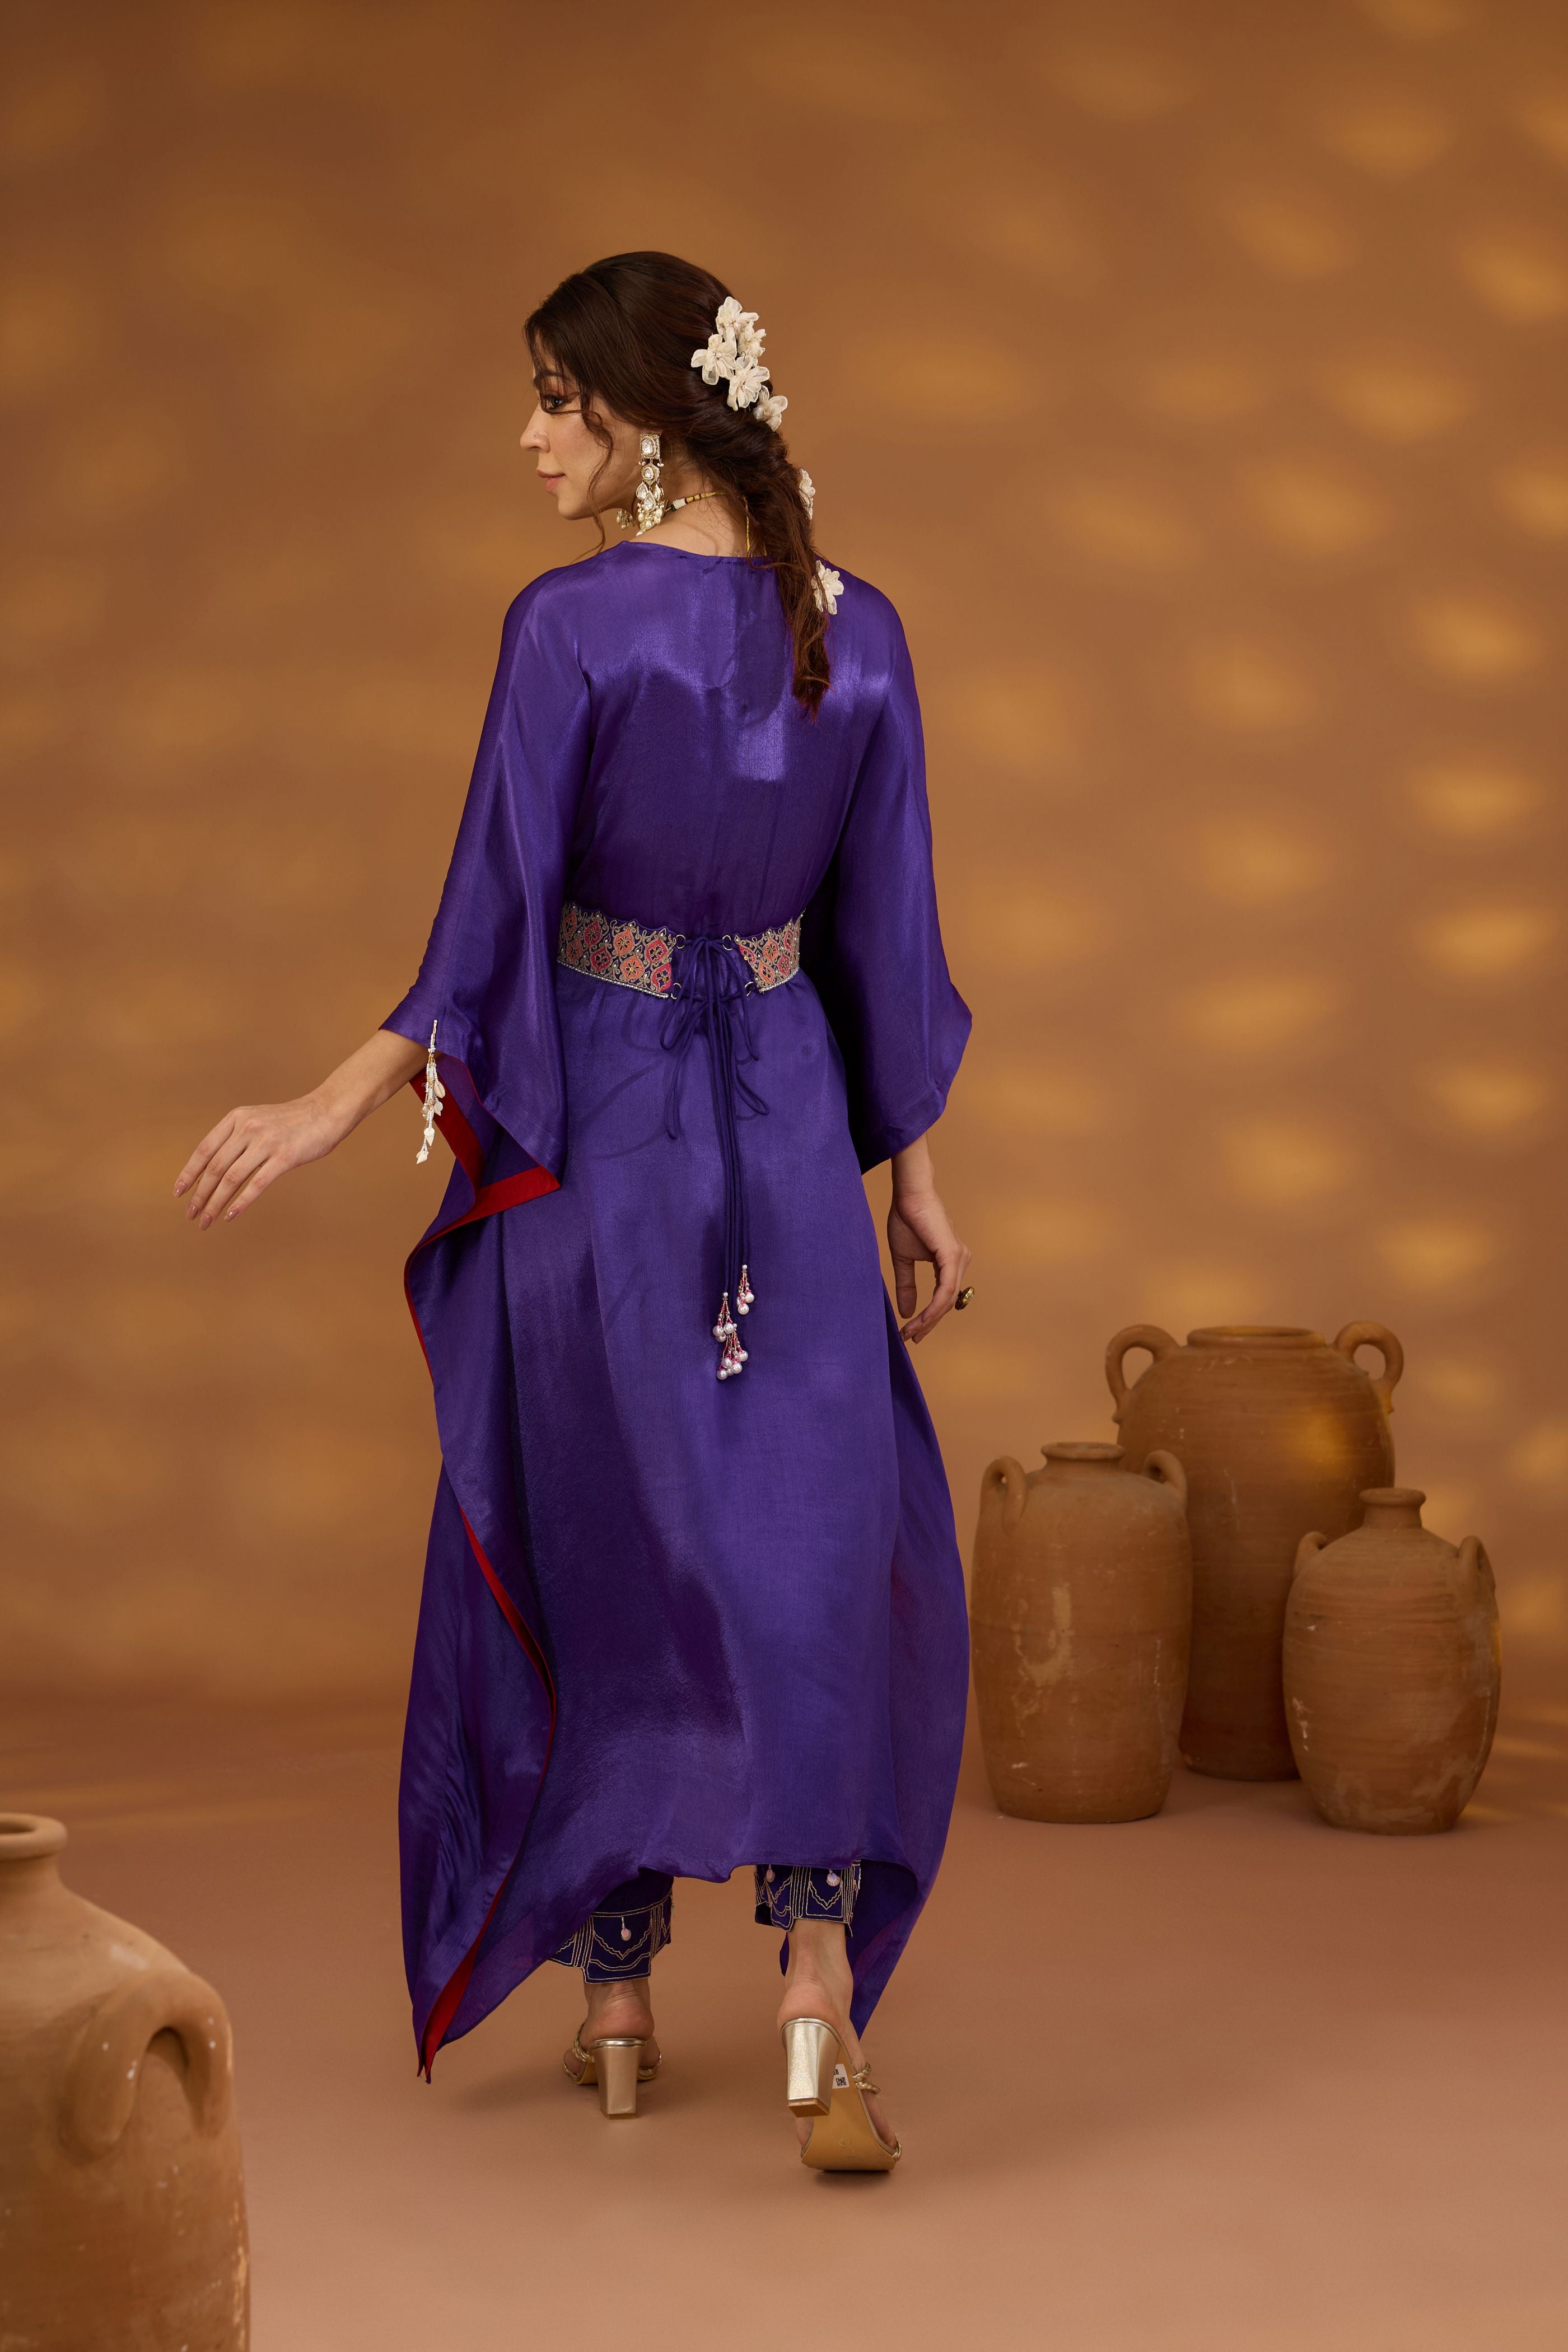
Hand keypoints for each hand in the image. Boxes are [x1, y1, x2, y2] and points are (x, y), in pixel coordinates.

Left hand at [174, 1092, 352, 1227]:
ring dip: (215, 1203)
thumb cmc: (292, 1121)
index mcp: (237, 1118)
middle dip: (199, 1195)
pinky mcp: (284, 1157)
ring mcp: (266, 1143)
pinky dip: (241, 1202)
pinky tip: (230, 1215)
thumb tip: (214, 1168)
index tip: (178, 1192)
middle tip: (191, 1215)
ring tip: (206, 1220)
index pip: (204, 1150)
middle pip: (215, 1168)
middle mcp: (247, 1128)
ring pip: (231, 1179)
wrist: (327, 1111)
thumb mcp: (257, 1119)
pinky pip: (256, 1184)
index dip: (189, 1173)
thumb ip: (237, 1137)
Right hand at [888, 1185, 970, 1344]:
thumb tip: (907, 1312)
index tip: (911, 1332)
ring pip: (947, 1300)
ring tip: (912, 1332)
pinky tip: (921, 1319)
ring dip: (929, 1320)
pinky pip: (945, 1290)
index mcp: (950, 1262)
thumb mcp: (903, 1259)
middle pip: (947, 1303)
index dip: (928, 1317)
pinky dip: (934, 1307)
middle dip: (929, 1324)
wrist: (909, 1196)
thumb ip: (907, 1285)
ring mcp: (959, 1259)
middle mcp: (960, 1261)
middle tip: (911, 1338)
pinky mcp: (953, 1256)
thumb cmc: (907, 1220)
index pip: (943, 1298)